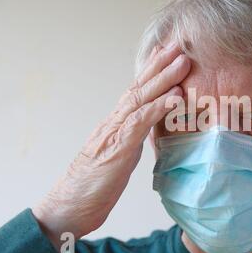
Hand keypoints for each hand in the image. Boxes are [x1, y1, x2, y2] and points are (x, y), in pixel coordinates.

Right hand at [32, 42, 189, 248]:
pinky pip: (139, 123)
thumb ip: (133, 137)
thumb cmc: (95, 184)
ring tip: (182, 62)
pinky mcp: (116, 149)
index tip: (168, 54)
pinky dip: (158, 107)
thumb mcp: (120, 155)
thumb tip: (150, 126)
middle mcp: (113, 122)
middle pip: (139, 87)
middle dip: (160, 64)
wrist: (69, 207)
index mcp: (116, 123)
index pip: (136, 91)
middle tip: (180, 45)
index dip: (153, 71)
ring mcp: (114, 133)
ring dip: (163, 79)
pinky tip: (175, 96)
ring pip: (139, 99)